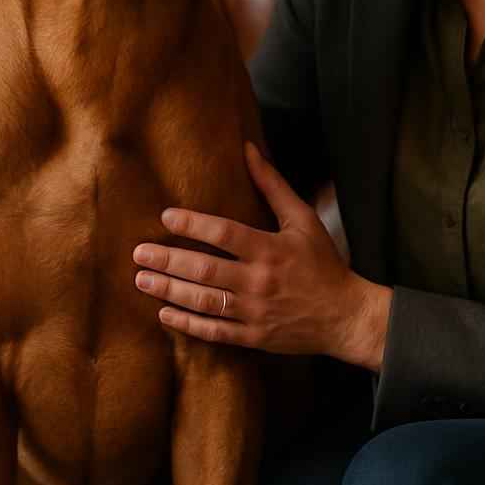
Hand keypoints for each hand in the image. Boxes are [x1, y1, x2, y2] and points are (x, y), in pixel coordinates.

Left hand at [132, 142, 391, 370]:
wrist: (345, 315)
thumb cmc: (323, 262)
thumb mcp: (303, 218)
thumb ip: (272, 185)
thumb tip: (248, 148)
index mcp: (270, 249)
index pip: (224, 234)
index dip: (192, 225)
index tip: (165, 216)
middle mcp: (259, 281)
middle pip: (205, 270)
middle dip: (168, 261)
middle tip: (139, 253)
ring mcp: (255, 312)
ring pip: (204, 302)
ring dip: (170, 291)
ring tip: (142, 280)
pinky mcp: (254, 337)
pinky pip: (215, 332)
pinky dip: (188, 324)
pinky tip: (165, 314)